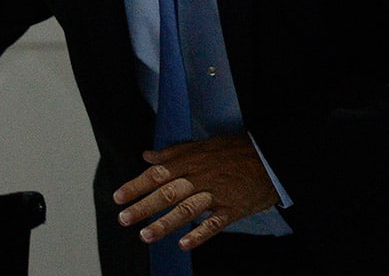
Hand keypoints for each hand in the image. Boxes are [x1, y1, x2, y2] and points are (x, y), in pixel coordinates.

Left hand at [112, 134, 278, 250]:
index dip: (137, 185)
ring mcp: (216, 194)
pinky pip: (215, 224)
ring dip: (165, 223)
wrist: (270, 157)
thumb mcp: (202, 144)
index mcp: (191, 161)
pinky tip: (184, 245)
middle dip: (144, 206)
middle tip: (123, 218)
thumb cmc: (235, 150)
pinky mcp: (233, 209)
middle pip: (167, 192)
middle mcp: (200, 177)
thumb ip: (173, 152)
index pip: (157, 173)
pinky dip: (199, 234)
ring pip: (187, 209)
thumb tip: (147, 156)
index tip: (118, 196)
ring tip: (145, 235)